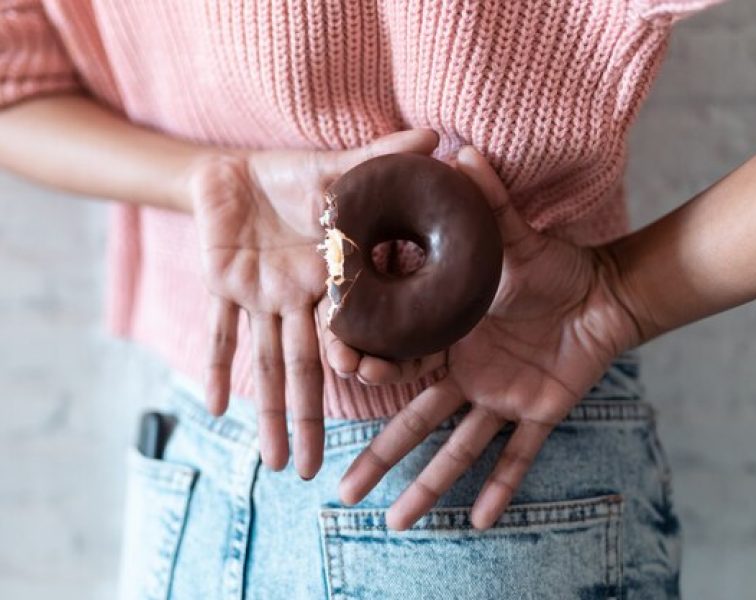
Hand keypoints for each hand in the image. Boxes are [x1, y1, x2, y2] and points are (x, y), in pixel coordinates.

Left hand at [186, 129, 438, 477]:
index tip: (365, 406)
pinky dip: (216, 365)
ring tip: (275, 465)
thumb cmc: (295, 174)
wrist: (235, 171)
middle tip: (312, 472)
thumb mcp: (340, 167)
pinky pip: (221, 333)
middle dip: (309, 419)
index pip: (351, 331)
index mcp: (335, 278)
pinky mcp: (226, 289)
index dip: (356, 365)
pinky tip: (216, 407)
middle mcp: (302, 301)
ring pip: (269, 362)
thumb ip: (384, 157)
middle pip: (307, 368)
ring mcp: (264, 299)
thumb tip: (438, 139)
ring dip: (269, 413)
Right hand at [336, 146, 642, 528]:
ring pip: (457, 449)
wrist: (605, 292)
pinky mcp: (537, 412)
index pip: (399, 363)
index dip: (370, 380)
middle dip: (378, 455)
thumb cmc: (553, 262)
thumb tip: (461, 149)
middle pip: (414, 421)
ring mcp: (498, 397)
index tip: (340, 396)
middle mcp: (465, 372)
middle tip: (340, 489)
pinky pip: (518, 455)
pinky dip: (502, 487)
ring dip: (427, 486)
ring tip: (395, 524)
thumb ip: (489, 201)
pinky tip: (478, 521)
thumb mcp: (515, 234)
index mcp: (450, 334)